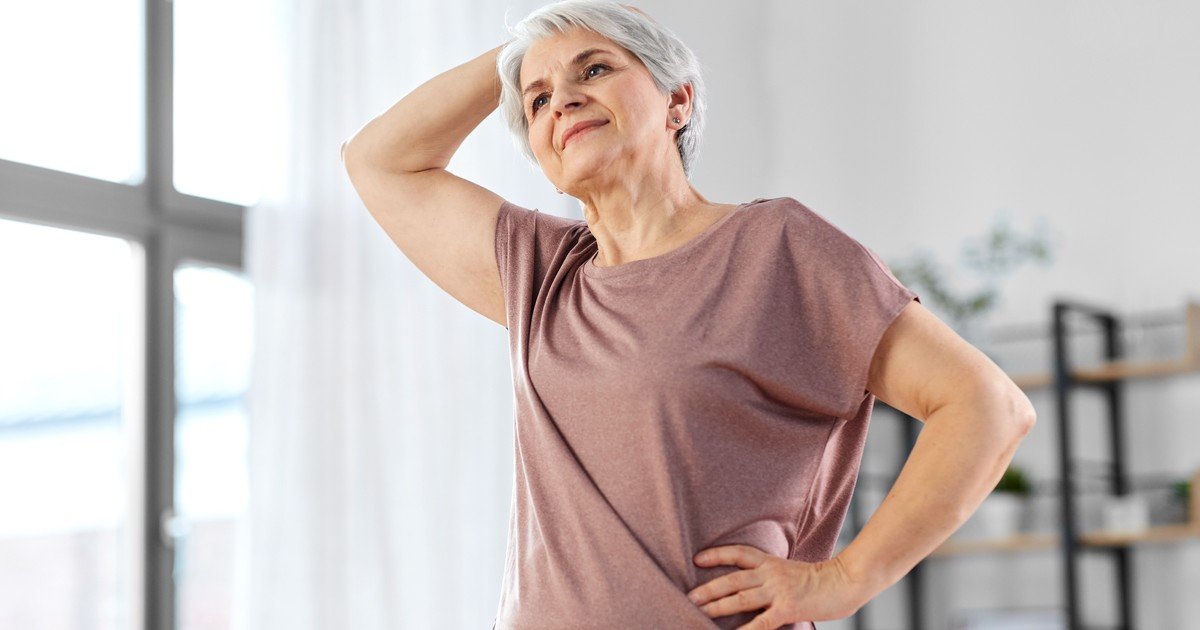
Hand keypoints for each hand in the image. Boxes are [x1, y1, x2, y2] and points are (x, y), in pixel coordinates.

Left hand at [686, 545, 863, 628]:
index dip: (717, 555)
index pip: (738, 554)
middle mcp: (770, 573)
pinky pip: (760, 622)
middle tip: (688, 597)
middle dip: (708, 589)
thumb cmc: (819, 579)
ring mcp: (778, 591)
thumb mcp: (789, 570)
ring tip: (699, 611)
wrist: (844, 582)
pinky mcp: (787, 608)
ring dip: (717, 606)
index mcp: (770, 562)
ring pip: (741, 599)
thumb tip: (751, 585)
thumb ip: (770, 575)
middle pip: (732, 579)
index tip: (697, 560)